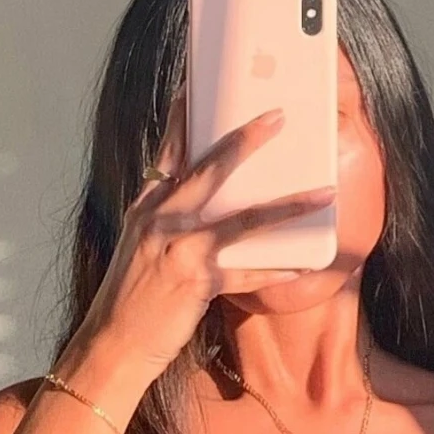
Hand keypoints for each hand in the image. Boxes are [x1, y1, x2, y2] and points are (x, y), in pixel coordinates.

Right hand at [61, 101, 335, 401]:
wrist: (111, 346)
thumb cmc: (131, 300)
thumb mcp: (141, 248)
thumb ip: (167, 219)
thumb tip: (203, 201)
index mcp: (146, 208)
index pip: (169, 151)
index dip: (186, 117)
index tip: (200, 87)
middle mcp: (159, 220)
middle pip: (208, 169)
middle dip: (245, 140)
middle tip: (277, 117)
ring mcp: (177, 250)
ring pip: (241, 219)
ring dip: (287, 205)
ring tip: (323, 193)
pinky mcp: (194, 282)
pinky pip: (246, 273)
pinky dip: (276, 270)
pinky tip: (304, 266)